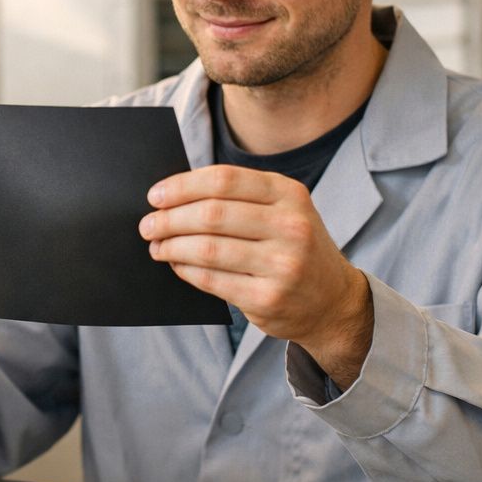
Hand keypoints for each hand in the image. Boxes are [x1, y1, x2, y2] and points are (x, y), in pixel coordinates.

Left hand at [139, 165, 373, 387]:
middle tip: (148, 225)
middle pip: (211, 215)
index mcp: (289, 194)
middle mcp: (290, 226)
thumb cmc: (295, 248)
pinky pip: (212, 280)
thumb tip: (173, 196)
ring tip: (157, 246)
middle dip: (170, 219)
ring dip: (172, 246)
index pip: (223, 180)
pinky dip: (186, 270)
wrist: (333, 301)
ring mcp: (282, 265)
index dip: (182, 186)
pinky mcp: (268, 298)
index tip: (156, 195)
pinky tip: (176, 264)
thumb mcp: (283, 211)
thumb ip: (240, 198)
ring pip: (208, 249)